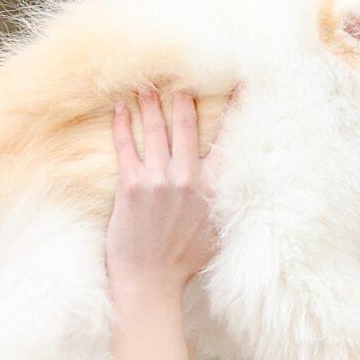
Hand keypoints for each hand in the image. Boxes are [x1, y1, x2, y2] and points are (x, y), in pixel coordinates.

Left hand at [106, 89, 221, 293]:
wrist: (151, 282)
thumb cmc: (183, 261)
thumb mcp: (216, 230)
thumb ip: (223, 202)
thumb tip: (233, 183)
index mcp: (213, 187)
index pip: (228, 139)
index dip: (234, 109)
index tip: (240, 84)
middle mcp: (188, 177)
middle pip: (187, 125)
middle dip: (183, 98)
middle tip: (178, 77)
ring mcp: (159, 180)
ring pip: (156, 130)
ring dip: (150, 104)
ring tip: (144, 85)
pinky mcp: (131, 186)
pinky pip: (126, 146)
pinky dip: (122, 125)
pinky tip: (119, 110)